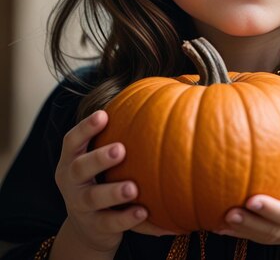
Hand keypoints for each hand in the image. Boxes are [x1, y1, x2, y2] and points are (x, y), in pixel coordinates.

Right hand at [55, 110, 173, 254]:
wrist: (88, 227)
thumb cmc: (102, 176)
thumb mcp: (101, 156)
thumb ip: (121, 132)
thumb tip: (170, 90)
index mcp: (72, 158)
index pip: (72, 140)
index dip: (86, 128)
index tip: (104, 114)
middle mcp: (71, 181)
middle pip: (79, 168)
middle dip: (99, 158)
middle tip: (120, 150)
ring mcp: (80, 206)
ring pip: (93, 199)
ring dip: (113, 192)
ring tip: (133, 188)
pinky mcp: (94, 227)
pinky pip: (110, 223)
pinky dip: (127, 219)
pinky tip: (145, 212)